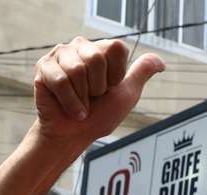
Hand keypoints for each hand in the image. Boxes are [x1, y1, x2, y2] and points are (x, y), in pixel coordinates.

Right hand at [33, 37, 164, 143]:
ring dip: (82, 98)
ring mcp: (61, 54)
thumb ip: (142, 73)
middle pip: (96, 59)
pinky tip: (68, 108)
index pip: (116, 49)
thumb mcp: (126, 95)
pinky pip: (61, 80)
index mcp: (102, 50)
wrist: (73, 136)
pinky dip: (69, 102)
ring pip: (78, 70)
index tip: (108, 90)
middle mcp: (82, 46)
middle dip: (97, 88)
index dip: (115, 76)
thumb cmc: (98, 117)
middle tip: (92, 98)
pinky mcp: (44, 67)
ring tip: (79, 104)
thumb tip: (161, 63)